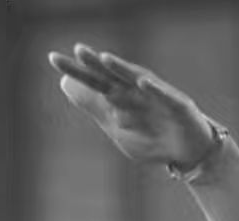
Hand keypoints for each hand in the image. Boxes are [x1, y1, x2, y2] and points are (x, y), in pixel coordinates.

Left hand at [47, 44, 226, 174]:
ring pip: (137, 80)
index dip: (76, 70)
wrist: (185, 153)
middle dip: (96, 64)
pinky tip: (142, 82)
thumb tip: (65, 86)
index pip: (94, 81)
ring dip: (121, 69)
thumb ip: (93, 106)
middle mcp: (137, 91)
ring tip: (104, 59)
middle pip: (112, 76)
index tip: (53, 59)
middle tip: (77, 50)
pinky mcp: (177, 107)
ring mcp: (157, 97)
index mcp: (121, 97)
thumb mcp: (117, 126)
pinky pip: (165, 97)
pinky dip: (154, 90)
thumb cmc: (151, 136)